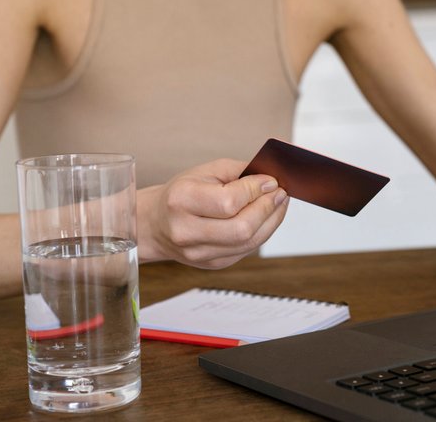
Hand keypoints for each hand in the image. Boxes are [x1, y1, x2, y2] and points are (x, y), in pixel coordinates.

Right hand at [137, 159, 288, 267]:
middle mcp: (186, 231)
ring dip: (271, 222)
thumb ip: (238, 172)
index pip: (228, 201)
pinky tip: (265, 219)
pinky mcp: (211, 264)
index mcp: (180, 201)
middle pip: (241, 228)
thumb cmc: (181, 193)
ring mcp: (198, 253)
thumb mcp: (204, 172)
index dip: (255, 190)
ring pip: (248, 243)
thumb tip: (271, 180)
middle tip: (280, 194)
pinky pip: (246, 251)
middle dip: (268, 209)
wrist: (155, 224)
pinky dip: (261, 233)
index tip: (271, 181)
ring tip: (277, 204)